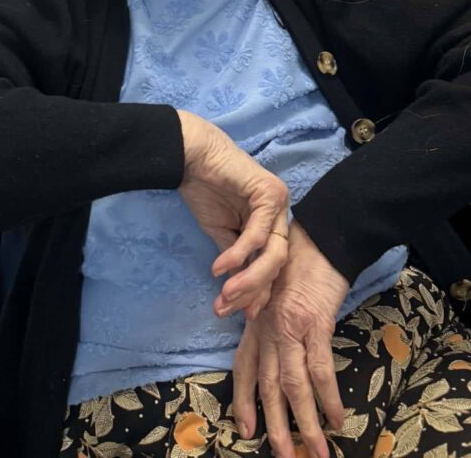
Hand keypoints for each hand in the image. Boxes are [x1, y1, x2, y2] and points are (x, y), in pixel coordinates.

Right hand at [177, 110, 289, 315]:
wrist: (190, 156)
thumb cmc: (203, 188)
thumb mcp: (221, 231)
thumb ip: (234, 256)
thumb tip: (237, 289)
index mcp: (270, 222)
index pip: (272, 264)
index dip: (260, 291)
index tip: (243, 315)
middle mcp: (280, 213)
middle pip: (277, 262)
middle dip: (255, 290)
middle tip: (231, 308)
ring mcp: (278, 202)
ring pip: (272, 252)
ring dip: (249, 279)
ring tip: (225, 295)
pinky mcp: (269, 193)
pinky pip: (257, 234)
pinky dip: (238, 254)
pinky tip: (220, 267)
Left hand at [232, 220, 348, 457]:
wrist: (321, 236)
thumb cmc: (301, 263)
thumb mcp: (276, 292)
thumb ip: (269, 320)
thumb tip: (276, 352)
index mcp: (257, 320)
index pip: (245, 366)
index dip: (244, 400)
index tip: (245, 429)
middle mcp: (268, 326)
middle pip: (268, 384)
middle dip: (274, 425)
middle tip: (282, 456)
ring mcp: (290, 326)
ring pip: (293, 385)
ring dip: (303, 423)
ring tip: (314, 453)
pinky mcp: (315, 322)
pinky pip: (320, 368)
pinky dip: (329, 398)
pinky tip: (337, 420)